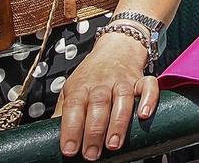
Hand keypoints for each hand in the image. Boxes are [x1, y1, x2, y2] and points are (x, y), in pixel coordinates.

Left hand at [54, 31, 159, 159]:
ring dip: (118, 122)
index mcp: (81, 86)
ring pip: (122, 98)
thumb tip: (50, 135)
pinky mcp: (140, 79)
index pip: (74, 106)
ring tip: (114, 144)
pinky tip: (144, 115)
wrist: (116, 46)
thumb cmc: (92, 74)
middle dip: (93, 132)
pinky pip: (148, 85)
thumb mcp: (72, 89)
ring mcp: (122, 80)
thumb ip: (65, 111)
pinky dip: (148, 99)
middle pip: (97, 105)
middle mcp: (101, 83)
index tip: (70, 149)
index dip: (70, 129)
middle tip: (91, 154)